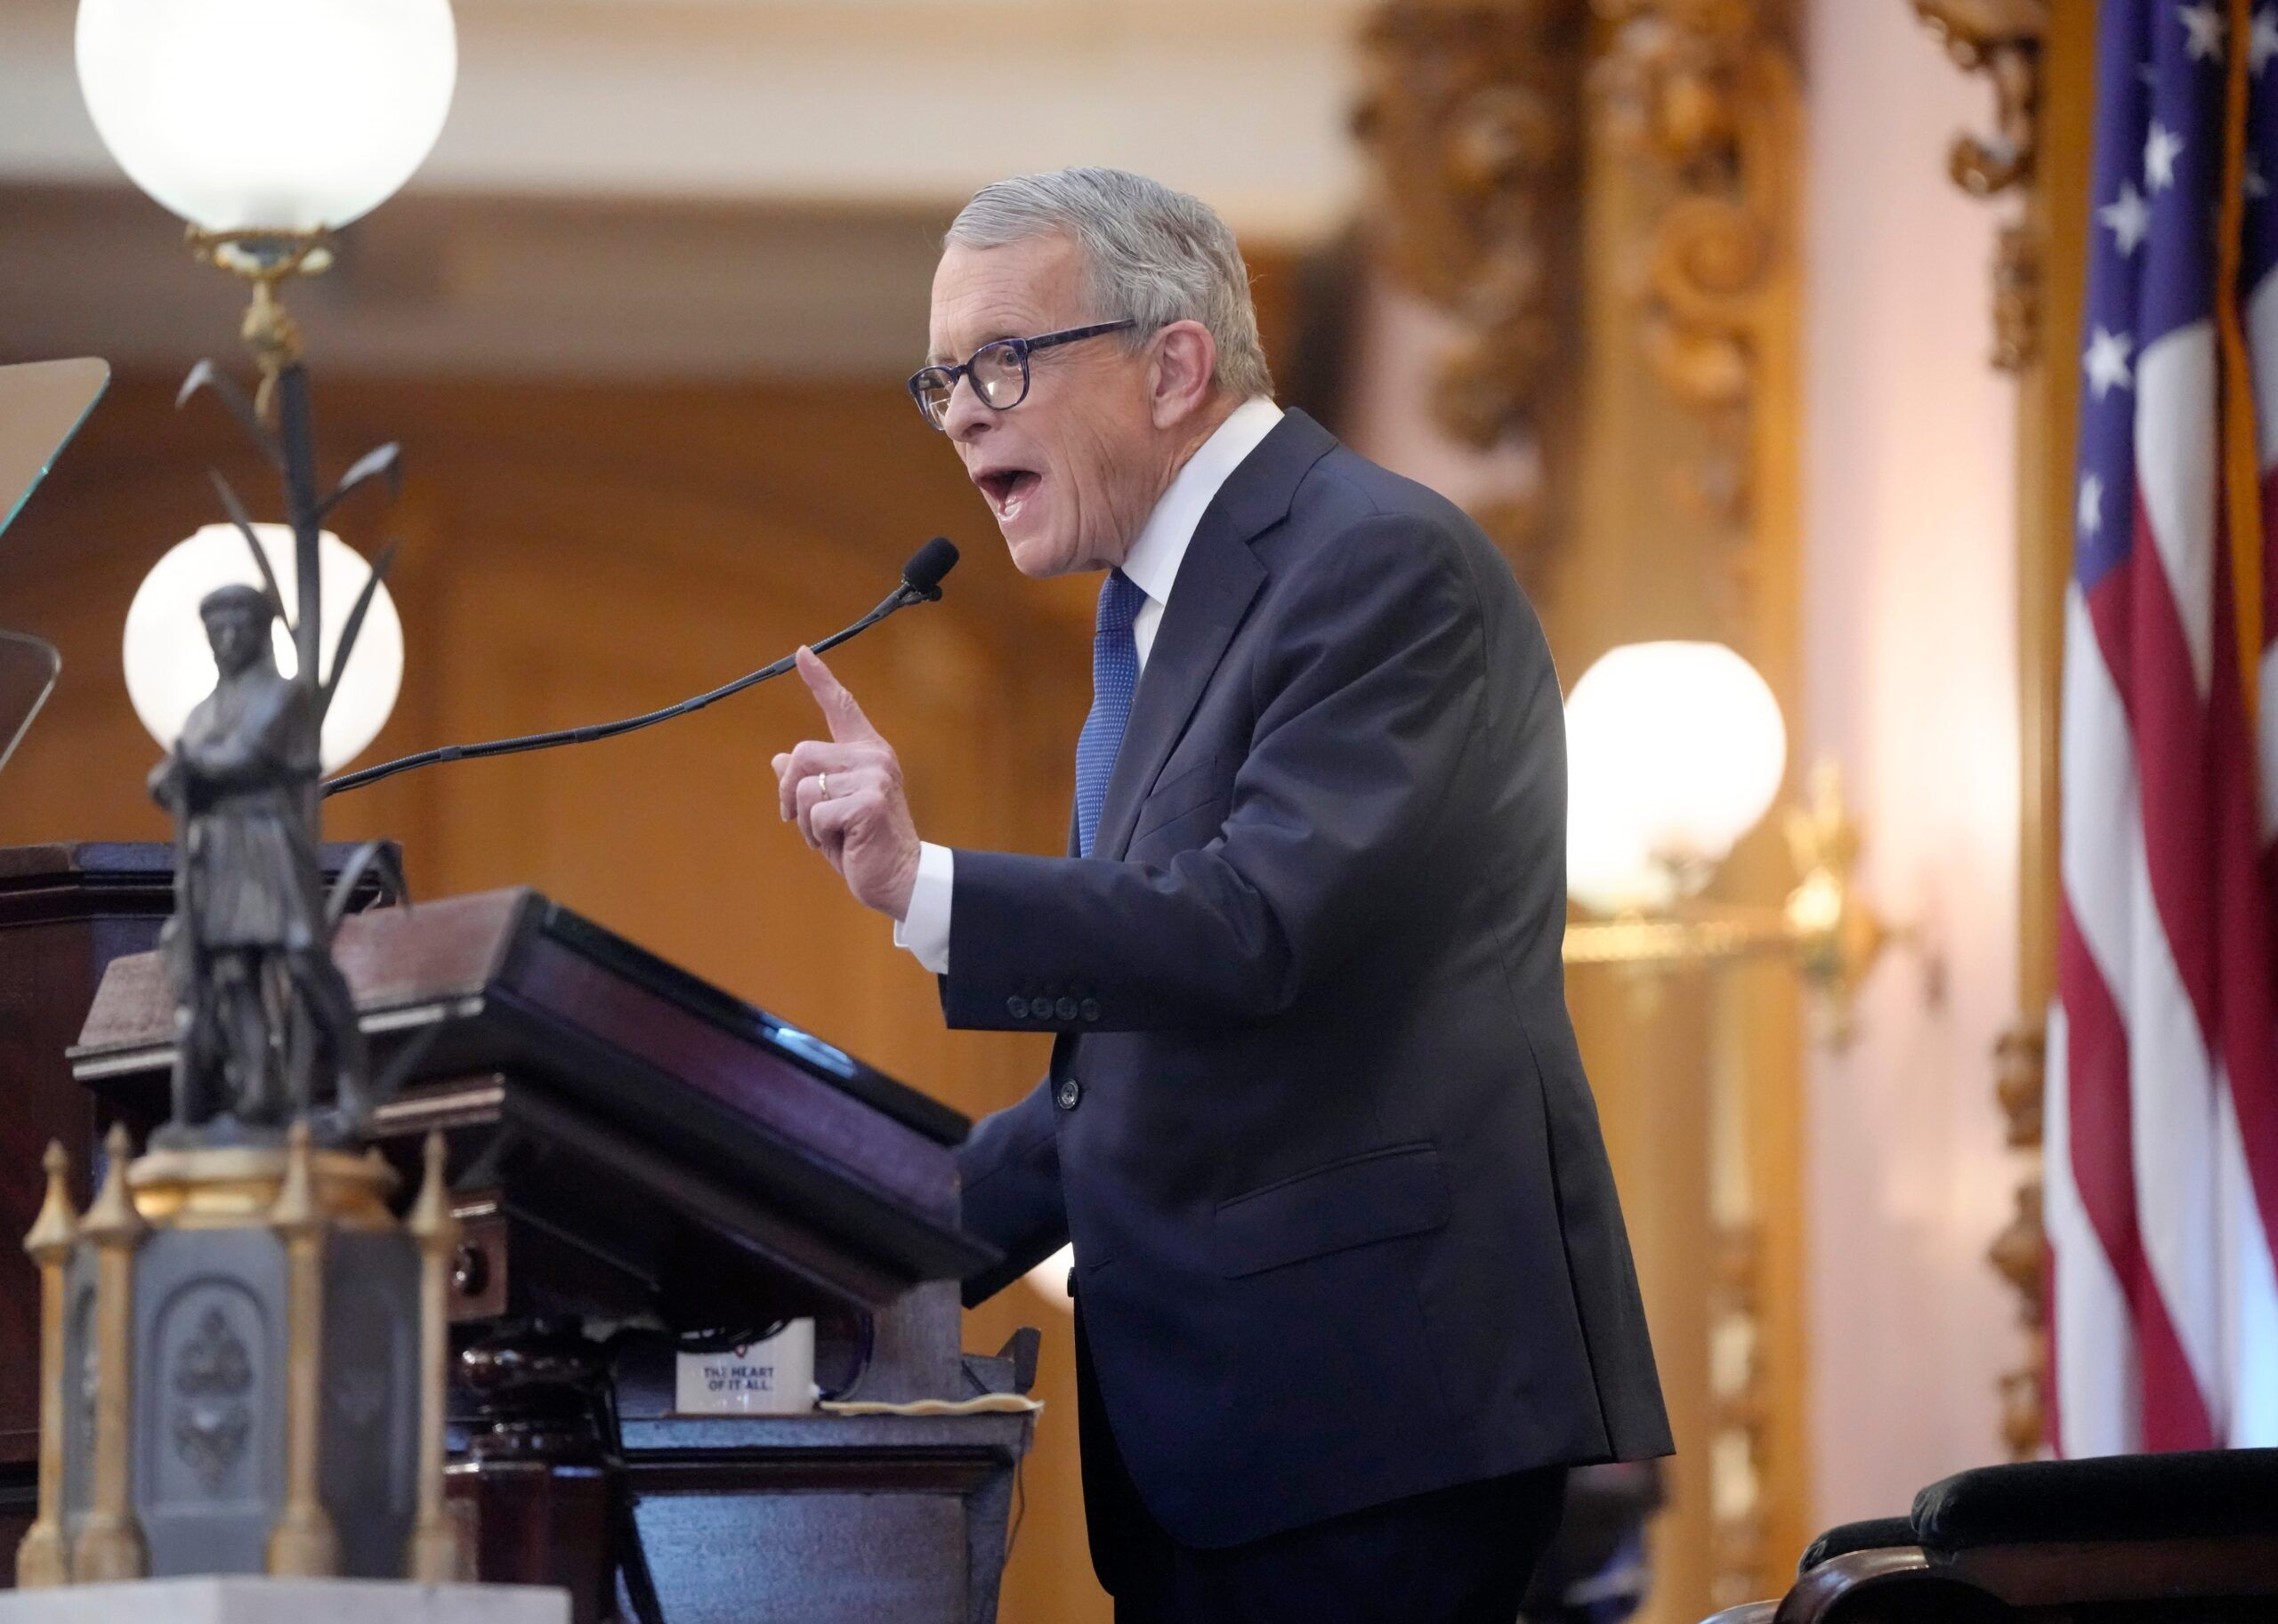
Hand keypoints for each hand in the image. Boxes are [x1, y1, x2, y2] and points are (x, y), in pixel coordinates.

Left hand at [771, 648, 920, 918]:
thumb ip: (810, 782)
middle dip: (790, 792)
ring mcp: (874, 777)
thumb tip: (779, 760)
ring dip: (804, 820)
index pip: (841, 706)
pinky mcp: (869, 802)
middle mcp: (873, 757)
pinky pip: (815, 813)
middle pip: (801, 754)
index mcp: (867, 752)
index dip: (820, 679)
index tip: (801, 653)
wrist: (899, 878)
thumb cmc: (864, 844)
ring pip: (805, 785)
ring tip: (830, 835)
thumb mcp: (830, 809)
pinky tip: (842, 844)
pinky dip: (817, 836)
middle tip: (801, 821)